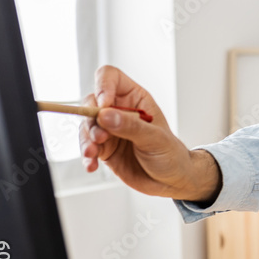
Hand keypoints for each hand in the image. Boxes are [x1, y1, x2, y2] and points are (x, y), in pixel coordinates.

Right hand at [79, 66, 220, 201]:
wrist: (172, 180)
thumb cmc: (171, 154)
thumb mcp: (155, 139)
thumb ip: (131, 126)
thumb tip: (105, 115)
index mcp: (135, 99)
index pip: (111, 78)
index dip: (103, 86)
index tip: (103, 105)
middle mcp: (119, 111)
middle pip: (92, 102)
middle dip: (92, 119)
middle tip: (101, 136)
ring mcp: (109, 130)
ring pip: (86, 126)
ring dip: (86, 139)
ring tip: (93, 153)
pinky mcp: (103, 149)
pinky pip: (87, 147)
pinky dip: (86, 156)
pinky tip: (91, 165)